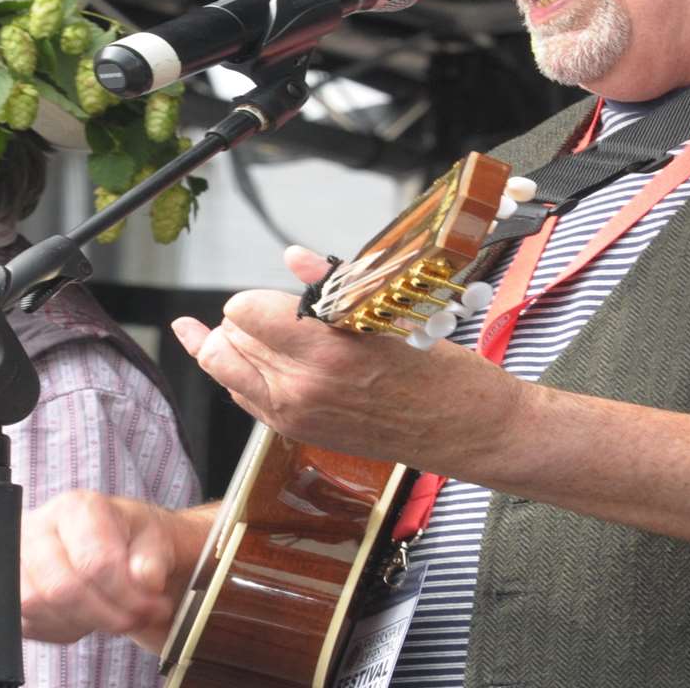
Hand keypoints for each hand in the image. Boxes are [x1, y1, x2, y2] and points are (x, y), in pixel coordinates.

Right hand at [19, 491, 212, 652]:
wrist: (117, 545)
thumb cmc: (132, 538)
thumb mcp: (155, 538)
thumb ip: (152, 557)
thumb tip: (146, 579)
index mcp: (76, 508)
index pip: (94, 561)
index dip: (127, 594)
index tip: (154, 606)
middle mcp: (39, 528)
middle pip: (61, 588)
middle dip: (105, 615)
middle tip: (135, 619)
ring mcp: (17, 558)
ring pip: (39, 607)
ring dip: (83, 622)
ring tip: (111, 614)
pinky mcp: (10, 589)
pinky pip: (29, 623)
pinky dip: (63, 629)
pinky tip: (86, 615)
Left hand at [172, 247, 519, 475]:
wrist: (464, 430)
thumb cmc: (437, 369)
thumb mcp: (388, 315)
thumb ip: (328, 285)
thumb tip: (293, 256)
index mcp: (322, 350)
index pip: (242, 312)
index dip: (255, 298)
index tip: (275, 295)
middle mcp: (298, 387)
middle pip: (224, 343)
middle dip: (240, 321)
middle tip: (265, 312)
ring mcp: (294, 417)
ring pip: (224, 372)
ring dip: (235, 348)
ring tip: (259, 334)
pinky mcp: (297, 434)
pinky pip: (245, 397)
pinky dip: (247, 374)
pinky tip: (267, 361)